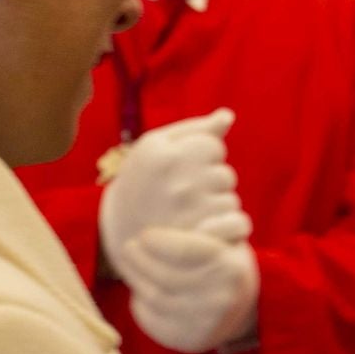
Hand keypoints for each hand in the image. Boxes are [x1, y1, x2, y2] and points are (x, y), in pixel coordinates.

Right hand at [100, 110, 250, 280]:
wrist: (122, 233)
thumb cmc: (143, 180)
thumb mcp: (157, 147)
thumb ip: (195, 129)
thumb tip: (228, 115)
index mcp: (162, 152)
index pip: (213, 146)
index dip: (201, 159)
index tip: (179, 172)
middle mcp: (175, 179)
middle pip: (225, 174)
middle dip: (210, 183)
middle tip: (181, 195)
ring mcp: (188, 210)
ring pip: (230, 200)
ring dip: (215, 206)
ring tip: (187, 212)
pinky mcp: (199, 237)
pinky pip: (232, 223)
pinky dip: (221, 227)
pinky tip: (199, 228)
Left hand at [119, 226, 258, 352]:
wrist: (242, 307)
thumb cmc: (222, 263)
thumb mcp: (223, 241)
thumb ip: (202, 227)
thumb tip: (170, 219)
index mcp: (231, 267)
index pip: (185, 251)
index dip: (159, 242)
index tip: (144, 234)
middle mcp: (222, 298)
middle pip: (165, 276)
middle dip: (139, 260)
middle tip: (127, 247)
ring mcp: (207, 324)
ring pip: (155, 299)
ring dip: (135, 279)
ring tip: (127, 264)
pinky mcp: (191, 341)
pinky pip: (153, 321)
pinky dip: (140, 305)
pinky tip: (139, 291)